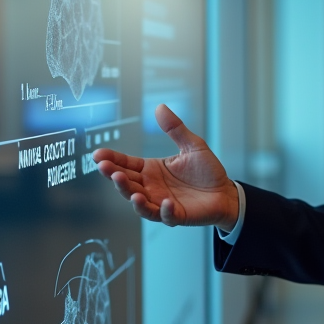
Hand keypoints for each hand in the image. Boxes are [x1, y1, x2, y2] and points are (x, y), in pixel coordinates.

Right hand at [92, 104, 240, 230]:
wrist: (226, 192)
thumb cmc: (207, 171)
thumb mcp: (192, 145)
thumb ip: (175, 129)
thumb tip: (160, 107)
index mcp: (151, 170)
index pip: (127, 164)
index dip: (112, 159)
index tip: (98, 155)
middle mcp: (152, 187)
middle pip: (127, 183)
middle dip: (114, 176)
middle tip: (105, 168)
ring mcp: (161, 202)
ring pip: (140, 203)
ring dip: (131, 196)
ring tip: (129, 188)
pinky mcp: (176, 215)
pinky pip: (165, 216)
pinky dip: (163, 211)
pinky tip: (165, 202)